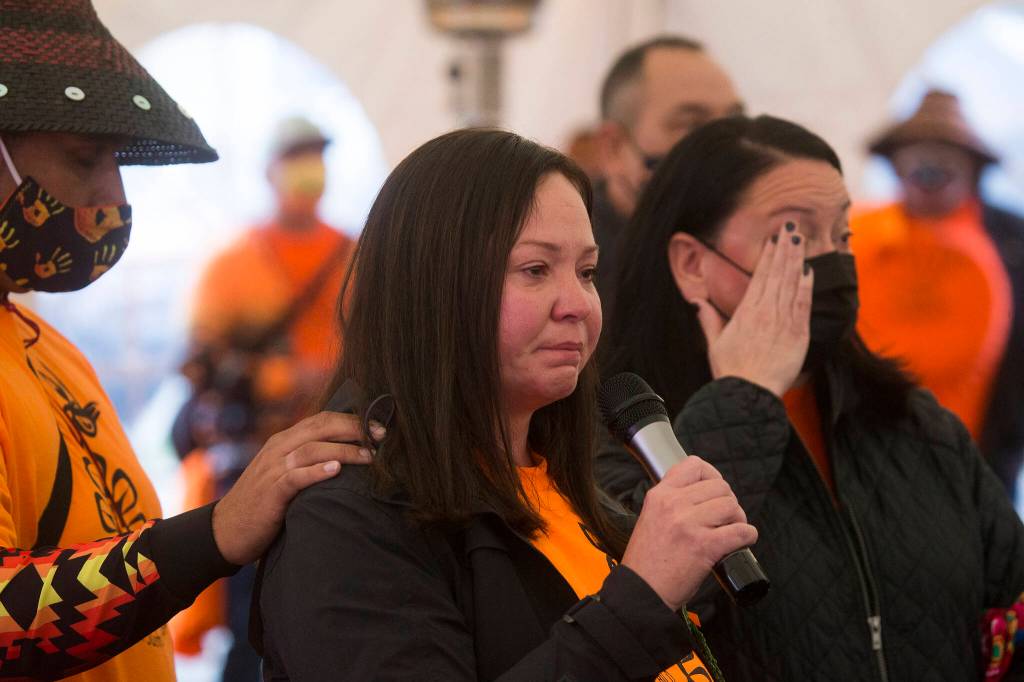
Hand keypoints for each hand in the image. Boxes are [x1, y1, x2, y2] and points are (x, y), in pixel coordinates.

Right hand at [212, 411, 373, 564]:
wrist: (226, 531)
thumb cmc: (264, 502)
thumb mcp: (286, 473)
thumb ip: (309, 460)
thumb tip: (348, 454)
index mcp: (285, 441)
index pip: (323, 419)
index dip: (353, 420)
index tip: (380, 426)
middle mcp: (279, 449)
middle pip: (321, 427)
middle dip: (355, 429)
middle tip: (382, 437)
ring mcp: (273, 469)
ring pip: (312, 449)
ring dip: (344, 450)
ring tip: (369, 456)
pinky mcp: (270, 492)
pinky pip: (296, 476)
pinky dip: (316, 471)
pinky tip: (336, 470)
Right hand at [621, 456, 756, 610]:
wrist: (642, 591)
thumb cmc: (647, 561)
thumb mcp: (650, 518)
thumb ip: (671, 503)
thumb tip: (703, 496)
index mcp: (659, 495)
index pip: (694, 465)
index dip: (711, 475)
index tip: (714, 490)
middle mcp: (674, 504)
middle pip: (719, 486)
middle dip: (728, 502)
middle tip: (726, 518)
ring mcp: (689, 524)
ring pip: (731, 506)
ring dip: (738, 519)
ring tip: (732, 530)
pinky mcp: (705, 546)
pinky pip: (741, 531)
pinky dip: (748, 536)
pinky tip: (742, 542)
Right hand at [693, 224, 811, 395]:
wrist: (749, 393)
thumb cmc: (731, 371)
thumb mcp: (714, 343)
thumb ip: (708, 319)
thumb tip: (697, 301)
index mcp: (746, 311)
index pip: (759, 276)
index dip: (768, 255)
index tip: (773, 239)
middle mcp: (765, 311)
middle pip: (777, 273)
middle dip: (784, 249)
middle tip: (791, 228)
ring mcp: (783, 321)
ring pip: (791, 283)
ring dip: (796, 260)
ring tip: (800, 240)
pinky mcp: (798, 334)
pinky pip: (803, 304)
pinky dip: (807, 286)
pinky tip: (809, 270)